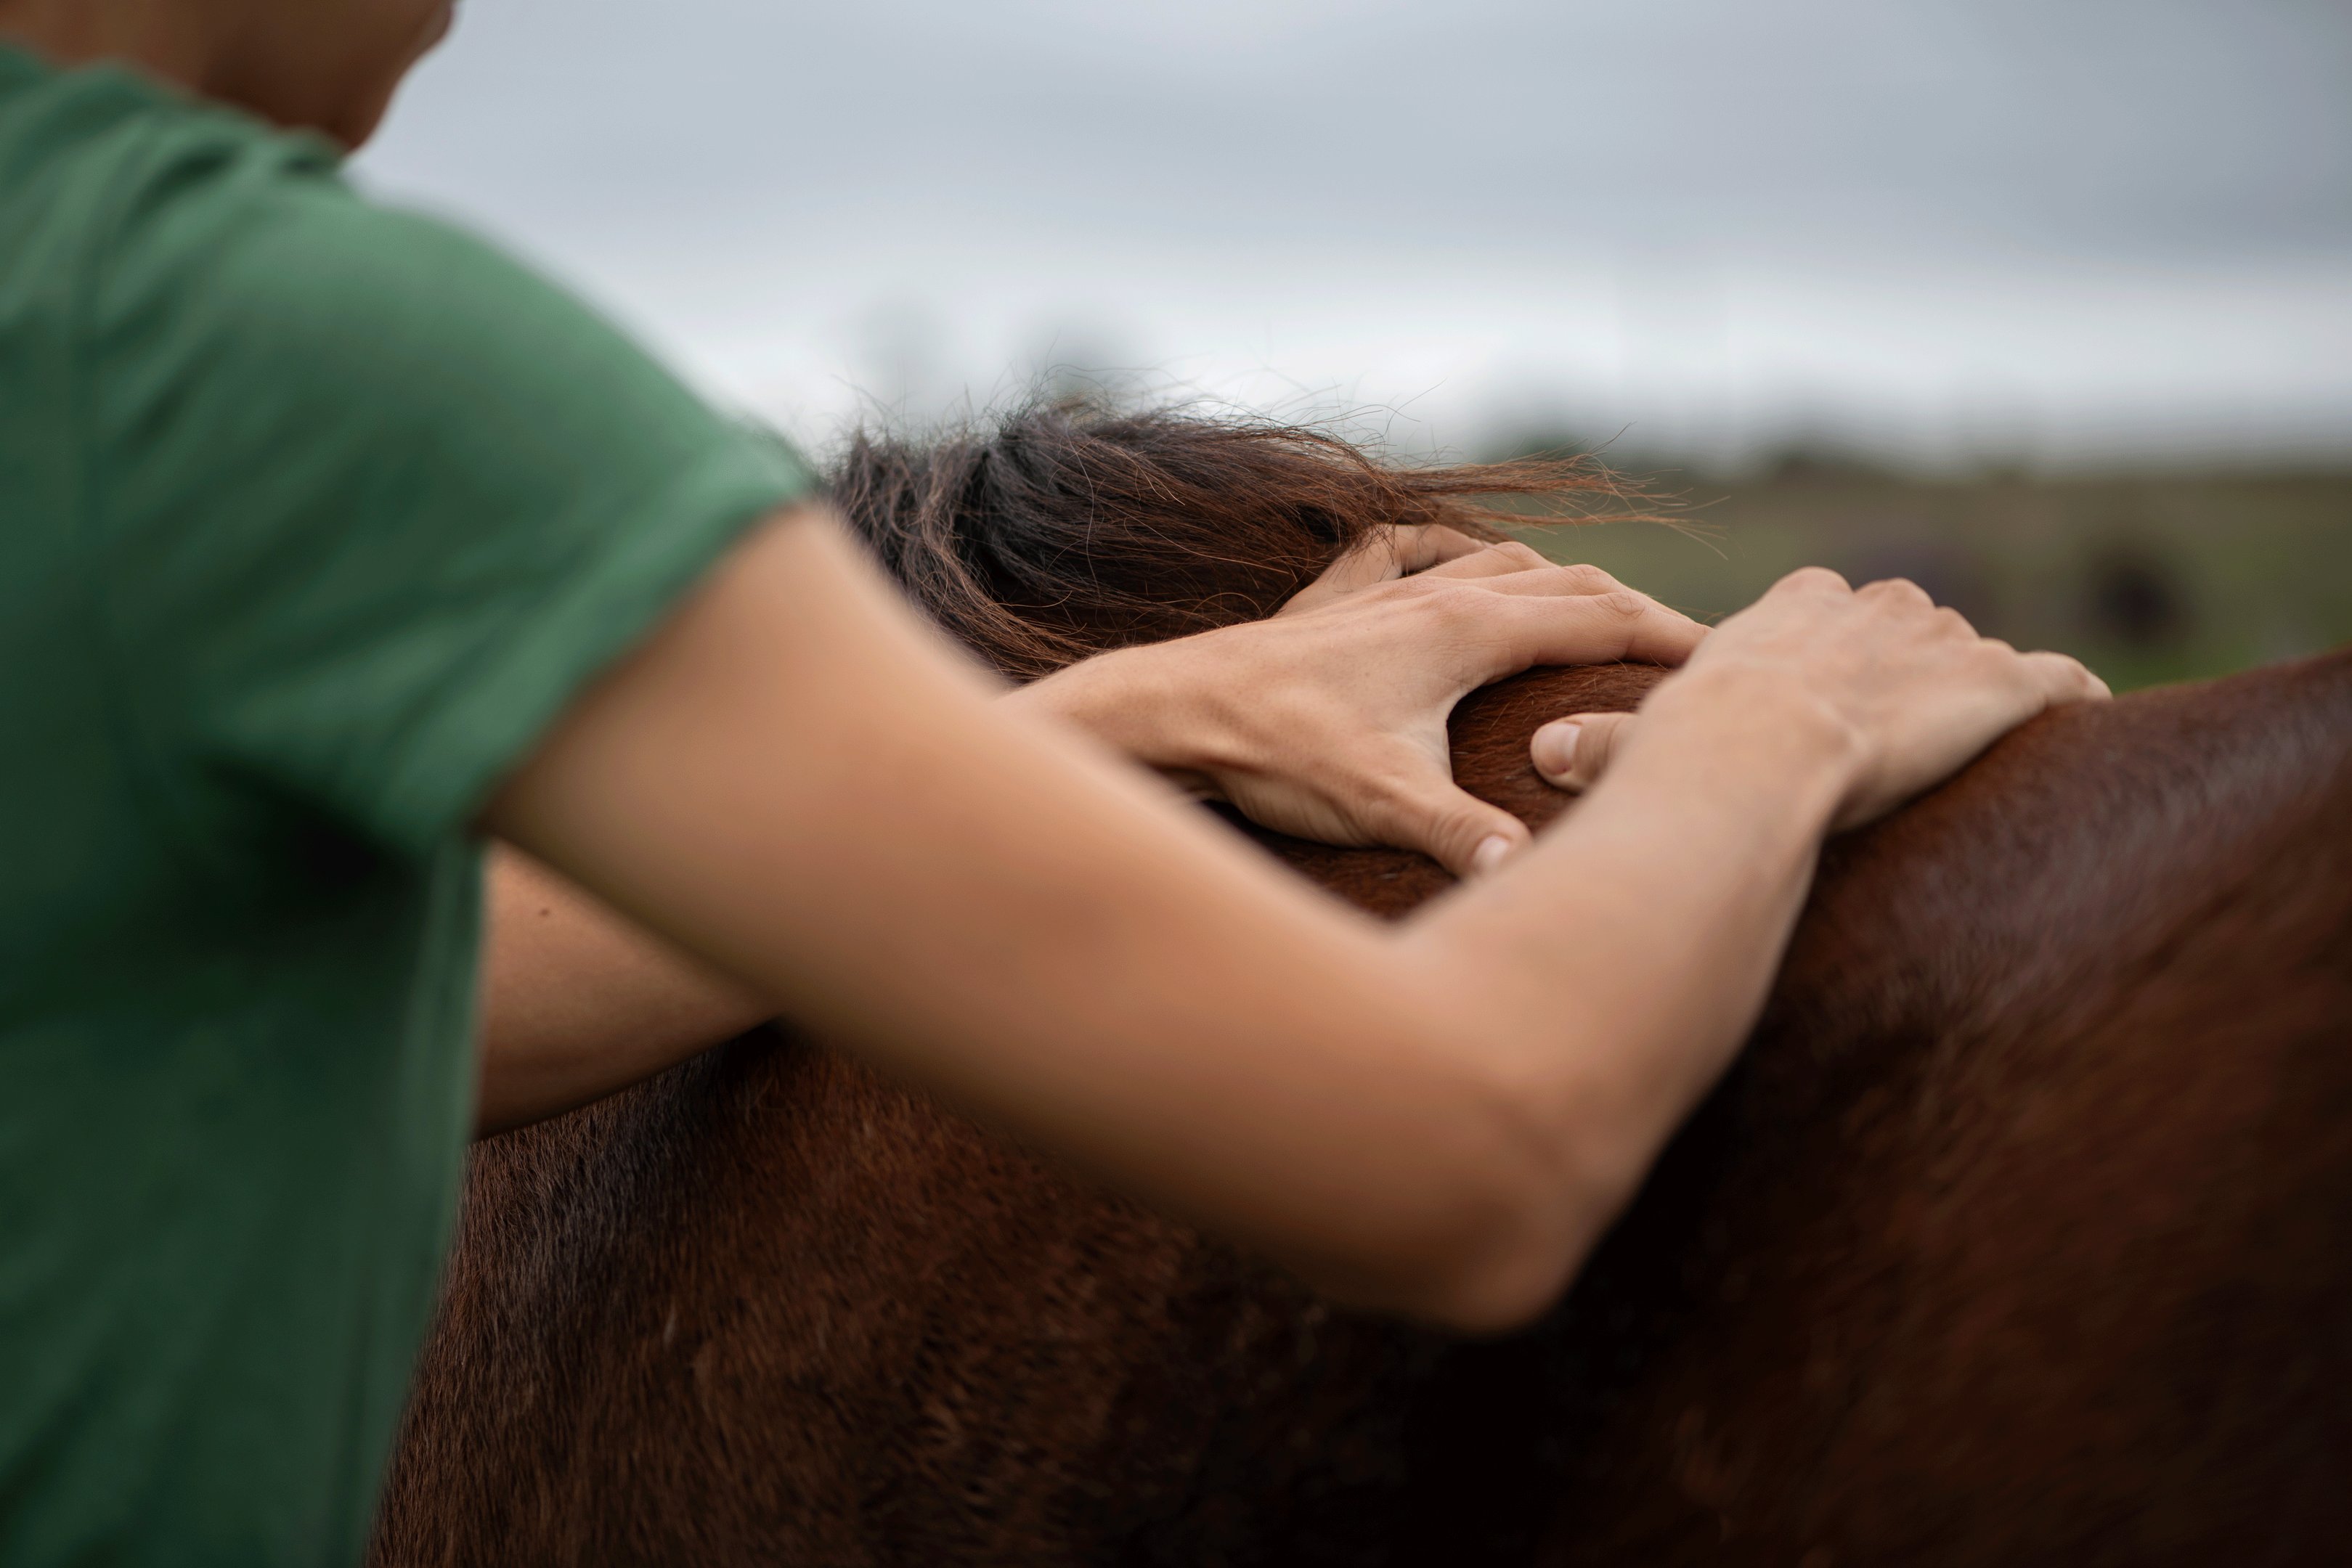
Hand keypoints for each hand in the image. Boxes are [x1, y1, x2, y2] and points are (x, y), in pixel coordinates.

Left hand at [1015, 526, 1705, 874]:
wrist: (1171, 712)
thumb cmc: (1278, 754)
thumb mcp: (1386, 803)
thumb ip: (1466, 840)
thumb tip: (1535, 888)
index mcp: (1468, 629)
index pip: (1601, 621)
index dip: (1672, 638)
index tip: (1732, 658)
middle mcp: (1437, 592)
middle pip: (1567, 583)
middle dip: (1634, 611)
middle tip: (1690, 647)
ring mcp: (1387, 589)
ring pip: (1500, 562)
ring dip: (1559, 582)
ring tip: (1600, 612)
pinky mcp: (1338, 598)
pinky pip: (1413, 551)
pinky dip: (1456, 553)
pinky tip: (1457, 563)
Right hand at [1530, 567, 2109, 829]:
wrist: (1757, 756)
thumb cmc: (1684, 752)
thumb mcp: (1628, 742)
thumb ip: (1597, 745)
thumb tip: (1542, 756)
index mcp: (1793, 611)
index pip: (1827, 606)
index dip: (1832, 653)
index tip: (1826, 698)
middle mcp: (1874, 608)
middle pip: (1909, 624)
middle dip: (1910, 669)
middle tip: (1898, 736)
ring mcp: (1943, 642)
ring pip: (1976, 655)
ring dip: (1979, 695)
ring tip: (1980, 754)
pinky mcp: (2002, 682)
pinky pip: (2063, 682)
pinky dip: (2079, 701)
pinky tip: (2091, 724)